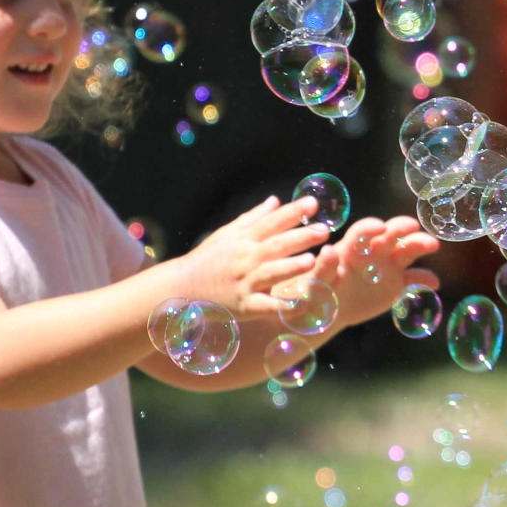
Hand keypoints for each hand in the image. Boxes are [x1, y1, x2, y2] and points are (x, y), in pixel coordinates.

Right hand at [171, 196, 327, 322]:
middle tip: (324, 230)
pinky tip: (299, 305)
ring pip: (270, 273)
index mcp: (244, 239)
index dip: (293, 212)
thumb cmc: (208, 259)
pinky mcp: (244, 305)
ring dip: (291, 267)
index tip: (313, 204)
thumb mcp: (227, 234)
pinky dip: (281, 306)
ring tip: (312, 261)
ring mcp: (244, 282)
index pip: (272, 222)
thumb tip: (276, 200)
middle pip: (275, 245)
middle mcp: (245, 258)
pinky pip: (265, 306)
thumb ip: (254, 218)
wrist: (181, 288)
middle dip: (300, 237)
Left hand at [294, 215, 440, 331]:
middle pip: (390, 234)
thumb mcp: (317, 283)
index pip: (363, 231)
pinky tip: (434, 283)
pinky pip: (414, 279)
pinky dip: (425, 279)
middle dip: (402, 228)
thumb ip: (324, 268)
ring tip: (433, 244)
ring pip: (407, 250)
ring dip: (420, 244)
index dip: (371, 227)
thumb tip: (328, 250)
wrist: (331, 310)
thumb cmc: (319, 293)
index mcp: (352, 247)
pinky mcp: (398, 283)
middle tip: (414, 226)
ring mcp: (388, 266)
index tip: (380, 227)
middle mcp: (373, 251)